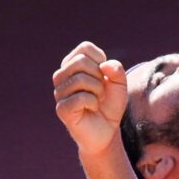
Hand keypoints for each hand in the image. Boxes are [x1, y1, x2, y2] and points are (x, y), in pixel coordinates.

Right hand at [52, 40, 129, 157]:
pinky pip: (80, 97)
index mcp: (72, 65)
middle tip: (101, 90)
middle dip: (99, 76)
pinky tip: (92, 108)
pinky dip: (93, 102)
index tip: (104, 74)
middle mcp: (62, 76)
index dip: (101, 59)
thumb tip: (105, 65)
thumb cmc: (109, 104)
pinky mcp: (62, 109)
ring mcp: (59, 92)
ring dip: (98, 90)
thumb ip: (117, 71)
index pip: (84, 48)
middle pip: (80, 61)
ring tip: (97, 99)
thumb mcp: (120, 84)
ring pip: (80, 79)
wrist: (106, 130)